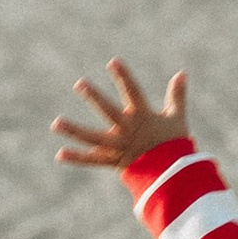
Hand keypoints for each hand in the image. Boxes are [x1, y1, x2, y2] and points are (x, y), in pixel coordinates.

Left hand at [53, 59, 189, 170]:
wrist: (174, 176)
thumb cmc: (174, 144)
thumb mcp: (176, 118)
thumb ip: (177, 96)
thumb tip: (182, 73)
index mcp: (143, 116)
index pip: (133, 92)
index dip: (123, 77)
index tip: (112, 62)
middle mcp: (128, 130)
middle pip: (110, 111)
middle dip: (95, 97)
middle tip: (80, 83)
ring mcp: (119, 146)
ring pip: (94, 137)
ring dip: (74, 130)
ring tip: (56, 123)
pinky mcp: (113, 161)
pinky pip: (92, 160)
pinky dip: (77, 158)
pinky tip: (60, 153)